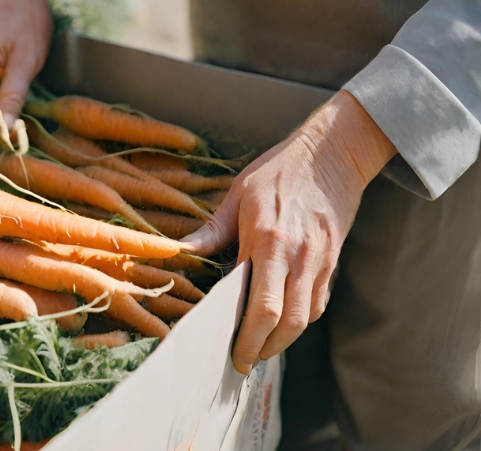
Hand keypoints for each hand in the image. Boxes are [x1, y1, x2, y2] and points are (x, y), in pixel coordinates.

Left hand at [181, 90, 396, 374]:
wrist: (333, 152)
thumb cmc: (279, 170)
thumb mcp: (238, 193)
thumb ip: (212, 229)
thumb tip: (181, 250)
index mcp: (267, 238)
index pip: (259, 304)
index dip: (246, 336)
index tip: (230, 352)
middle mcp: (297, 255)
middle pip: (285, 321)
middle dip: (264, 348)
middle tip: (244, 362)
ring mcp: (319, 260)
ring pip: (305, 317)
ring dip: (283, 340)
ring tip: (260, 348)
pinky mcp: (333, 260)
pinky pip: (318, 302)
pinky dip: (300, 319)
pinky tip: (282, 323)